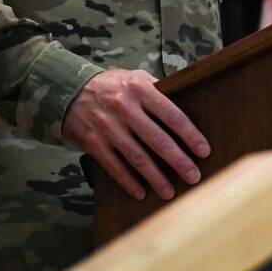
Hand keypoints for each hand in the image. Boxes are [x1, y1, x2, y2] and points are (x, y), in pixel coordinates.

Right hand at [64, 68, 209, 199]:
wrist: (67, 90)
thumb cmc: (112, 85)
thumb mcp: (135, 77)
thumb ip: (159, 90)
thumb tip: (189, 102)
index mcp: (140, 90)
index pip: (172, 115)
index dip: (190, 135)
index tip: (204, 151)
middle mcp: (124, 108)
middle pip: (158, 140)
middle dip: (178, 161)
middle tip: (194, 177)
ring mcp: (107, 127)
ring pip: (137, 157)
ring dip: (156, 177)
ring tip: (170, 192)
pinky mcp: (93, 142)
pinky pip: (114, 166)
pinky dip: (129, 182)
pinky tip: (141, 193)